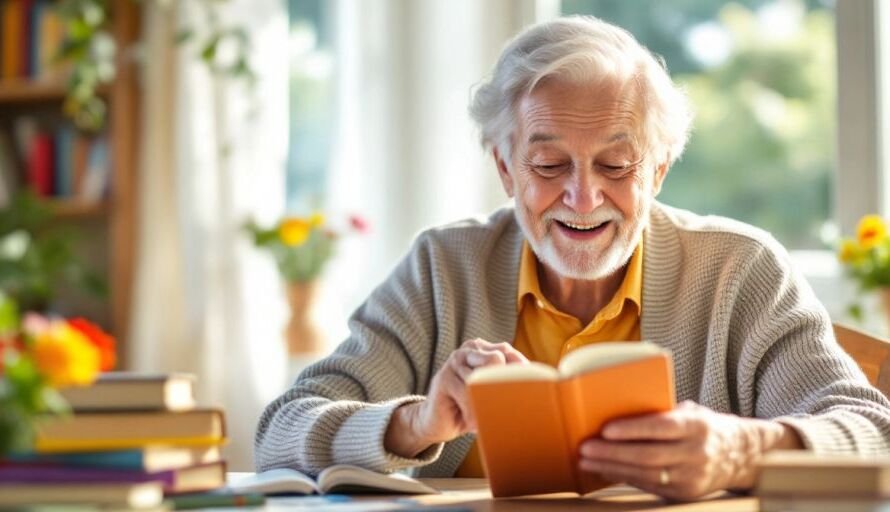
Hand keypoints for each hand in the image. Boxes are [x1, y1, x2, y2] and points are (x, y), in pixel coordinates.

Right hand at [384, 338, 527, 457]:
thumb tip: (539, 387)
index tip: (528, 394)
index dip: (521, 374)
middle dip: (503, 386)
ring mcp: (454, 361)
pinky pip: (468, 395)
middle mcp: (468, 350)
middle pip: (497, 360)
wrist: (436, 422)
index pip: (509, 353)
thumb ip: (507, 382)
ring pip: (483, 379)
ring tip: (483, 418)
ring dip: (486, 404)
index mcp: (482, 348)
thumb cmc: (469, 406)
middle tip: (503, 406)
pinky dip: (473, 413)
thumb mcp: (490, 391)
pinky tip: (472, 422)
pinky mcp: (444, 378)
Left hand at [577, 400, 802, 500]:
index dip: (633, 429)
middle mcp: (697, 452)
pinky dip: (623, 478)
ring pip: (646, 475)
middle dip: (613, 452)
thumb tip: (619, 410)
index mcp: (698, 426)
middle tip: (586, 447)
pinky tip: (604, 470)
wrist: (742, 456)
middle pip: (649, 455)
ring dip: (612, 468)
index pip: (663, 427)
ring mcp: (692, 477)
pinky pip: (648, 487)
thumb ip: (663, 413)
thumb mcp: (691, 413)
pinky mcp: (685, 494)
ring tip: (587, 460)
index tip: (606, 429)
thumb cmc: (703, 427)